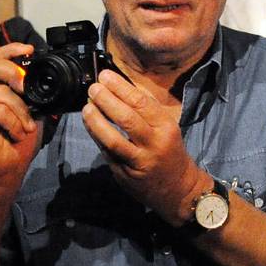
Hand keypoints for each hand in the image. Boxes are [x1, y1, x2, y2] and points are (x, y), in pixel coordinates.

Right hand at [0, 43, 40, 185]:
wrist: (5, 170)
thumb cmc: (16, 143)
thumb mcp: (32, 114)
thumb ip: (34, 96)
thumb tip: (48, 82)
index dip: (11, 49)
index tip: (30, 50)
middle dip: (14, 73)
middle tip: (27, 88)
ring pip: (0, 92)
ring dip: (20, 112)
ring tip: (26, 128)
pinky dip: (12, 122)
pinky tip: (15, 133)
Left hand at [82, 70, 203, 225]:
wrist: (178, 189)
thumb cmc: (169, 151)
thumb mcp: (166, 128)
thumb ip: (145, 111)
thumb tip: (117, 88)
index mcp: (166, 127)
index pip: (141, 102)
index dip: (120, 87)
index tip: (105, 76)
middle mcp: (154, 144)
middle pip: (126, 119)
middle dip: (106, 100)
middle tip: (93, 88)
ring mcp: (139, 162)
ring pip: (113, 140)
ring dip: (96, 121)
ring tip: (87, 108)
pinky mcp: (126, 175)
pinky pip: (107, 153)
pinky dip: (96, 138)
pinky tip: (90, 126)